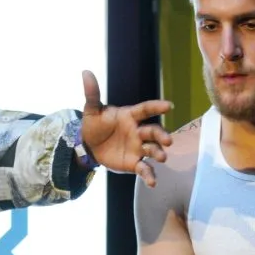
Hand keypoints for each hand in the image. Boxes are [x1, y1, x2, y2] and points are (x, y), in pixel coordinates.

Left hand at [79, 70, 172, 186]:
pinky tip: (152, 182)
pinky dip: (150, 175)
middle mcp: (138, 132)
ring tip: (162, 157)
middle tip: (168, 140)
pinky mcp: (134, 163)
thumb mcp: (91, 110)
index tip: (169, 106)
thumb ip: (92, 93)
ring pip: (152, 149)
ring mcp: (138, 148)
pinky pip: (144, 169)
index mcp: (130, 116)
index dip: (157, 107)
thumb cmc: (94, 125)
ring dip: (159, 153)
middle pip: (153, 131)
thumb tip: (85, 72)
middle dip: (161, 135)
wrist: (88, 146)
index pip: (145, 110)